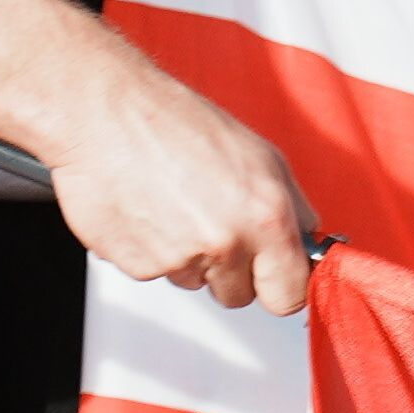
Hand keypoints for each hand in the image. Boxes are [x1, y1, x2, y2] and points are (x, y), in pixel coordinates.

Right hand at [31, 57, 321, 311]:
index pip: (290, 294)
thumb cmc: (181, 124)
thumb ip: (291, 209)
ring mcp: (178, 259)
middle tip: (217, 227)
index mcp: (267, 217)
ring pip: (196, 282)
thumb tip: (306, 244)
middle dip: (234, 273)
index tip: (276, 276)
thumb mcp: (263, 156)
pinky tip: (150, 210)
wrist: (107, 115)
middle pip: (240, 296)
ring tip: (177, 205)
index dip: (282, 285)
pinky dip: (154, 250)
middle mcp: (226, 243)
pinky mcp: (136, 266)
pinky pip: (156, 273)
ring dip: (191, 257)